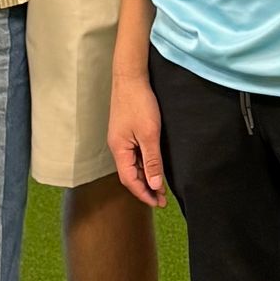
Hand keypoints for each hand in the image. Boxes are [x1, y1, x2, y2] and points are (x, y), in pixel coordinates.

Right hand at [108, 73, 166, 207]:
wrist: (131, 77)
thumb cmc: (138, 103)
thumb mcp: (149, 134)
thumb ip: (152, 161)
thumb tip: (155, 185)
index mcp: (119, 150)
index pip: (129, 180)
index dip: (143, 193)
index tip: (157, 203)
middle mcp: (117, 147)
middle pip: (130, 175)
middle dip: (145, 189)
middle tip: (162, 200)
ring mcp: (121, 139)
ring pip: (132, 165)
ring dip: (145, 177)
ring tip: (160, 188)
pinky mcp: (127, 132)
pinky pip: (134, 155)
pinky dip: (144, 165)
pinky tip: (154, 167)